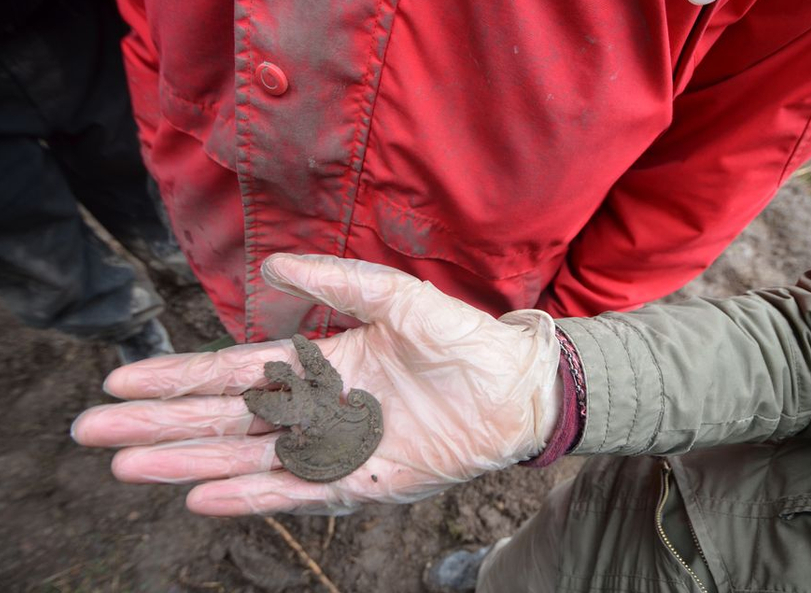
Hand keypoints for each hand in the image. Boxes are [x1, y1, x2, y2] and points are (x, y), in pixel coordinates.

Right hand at [71, 255, 560, 515]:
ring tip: (129, 467)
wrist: (513, 387)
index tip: (125, 381)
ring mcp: (335, 449)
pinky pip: (299, 492)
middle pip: (224, 419)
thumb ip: (340, 281)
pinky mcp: (363, 482)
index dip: (178, 378)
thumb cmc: (460, 339)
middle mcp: (317, 411)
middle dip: (159, 425)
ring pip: (247, 459)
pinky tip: (205, 495)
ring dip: (189, 462)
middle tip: (95, 433)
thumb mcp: (398, 297)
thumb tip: (278, 265)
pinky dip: (253, 496)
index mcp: (319, 366)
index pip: (233, 373)